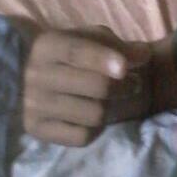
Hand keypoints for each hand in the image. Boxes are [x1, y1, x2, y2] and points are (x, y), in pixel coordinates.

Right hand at [22, 25, 151, 145]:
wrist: (34, 76)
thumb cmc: (72, 54)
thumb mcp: (92, 40)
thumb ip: (118, 45)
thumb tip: (143, 55)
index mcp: (47, 46)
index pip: (76, 52)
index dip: (103, 59)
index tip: (124, 67)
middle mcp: (35, 75)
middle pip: (94, 87)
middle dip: (123, 86)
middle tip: (135, 83)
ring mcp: (33, 105)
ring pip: (92, 115)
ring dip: (113, 108)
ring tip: (117, 99)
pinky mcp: (36, 129)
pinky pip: (81, 136)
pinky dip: (95, 128)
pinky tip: (94, 116)